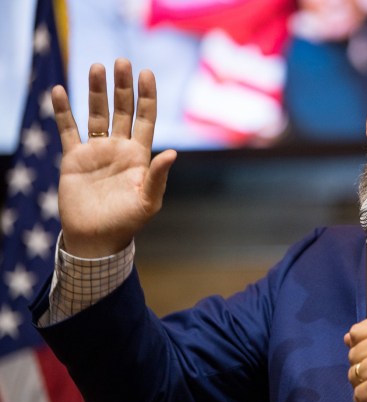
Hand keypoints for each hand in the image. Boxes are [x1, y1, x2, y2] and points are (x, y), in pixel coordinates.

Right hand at [52, 58, 176, 256]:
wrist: (97, 238)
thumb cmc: (128, 222)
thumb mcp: (148, 201)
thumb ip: (158, 176)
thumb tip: (173, 153)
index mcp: (140, 155)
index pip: (146, 118)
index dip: (146, 96)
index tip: (146, 73)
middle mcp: (119, 148)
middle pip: (122, 109)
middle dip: (122, 86)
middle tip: (121, 61)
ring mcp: (96, 151)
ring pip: (96, 114)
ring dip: (96, 91)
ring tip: (96, 66)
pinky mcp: (74, 158)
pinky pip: (67, 130)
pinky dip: (62, 111)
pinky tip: (58, 90)